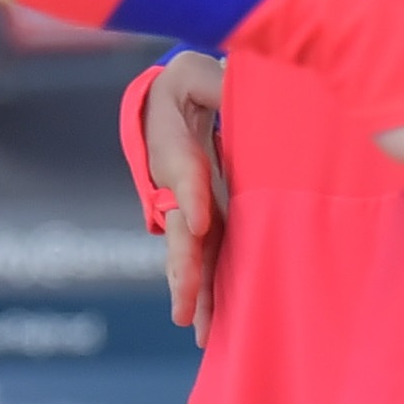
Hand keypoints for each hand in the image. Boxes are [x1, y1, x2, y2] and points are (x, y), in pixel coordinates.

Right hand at [143, 52, 225, 339]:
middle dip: (184, 269)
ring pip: (189, 256)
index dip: (191, 197)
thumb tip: (232, 80)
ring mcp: (187, 210)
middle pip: (180, 232)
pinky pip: (205, 259)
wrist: (171, 103)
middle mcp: (176, 188)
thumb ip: (215, 80)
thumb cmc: (191, 85)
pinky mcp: (205, 221)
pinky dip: (205, 292)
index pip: (185, 176)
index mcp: (177, 150)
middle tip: (185, 305)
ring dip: (192, 292)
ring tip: (198, 329)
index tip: (198, 221)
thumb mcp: (198, 74)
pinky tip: (208, 325)